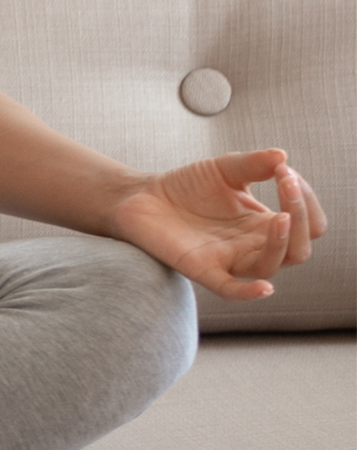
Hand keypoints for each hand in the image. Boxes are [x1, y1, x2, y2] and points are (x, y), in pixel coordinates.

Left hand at [112, 149, 327, 300]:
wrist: (142, 196)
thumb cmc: (187, 186)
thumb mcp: (224, 169)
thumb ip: (253, 164)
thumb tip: (283, 157)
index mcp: (264, 224)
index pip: (308, 224)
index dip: (305, 201)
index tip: (286, 171)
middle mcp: (253, 246)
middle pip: (298, 249)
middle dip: (300, 217)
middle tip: (286, 182)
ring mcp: (229, 259)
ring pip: (270, 266)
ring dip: (281, 243)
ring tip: (281, 218)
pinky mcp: (201, 268)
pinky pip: (230, 290)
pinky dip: (248, 292)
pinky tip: (265, 288)